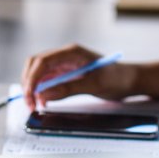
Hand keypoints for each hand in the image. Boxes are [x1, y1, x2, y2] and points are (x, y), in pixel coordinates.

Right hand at [21, 44, 137, 110]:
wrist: (129, 80)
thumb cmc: (117, 77)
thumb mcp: (95, 84)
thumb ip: (69, 88)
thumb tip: (45, 94)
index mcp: (72, 52)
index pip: (43, 61)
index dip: (32, 78)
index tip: (30, 95)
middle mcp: (65, 56)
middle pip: (36, 65)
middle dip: (29, 83)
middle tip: (30, 103)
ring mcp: (64, 64)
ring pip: (39, 73)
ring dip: (34, 88)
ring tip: (35, 105)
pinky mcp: (66, 74)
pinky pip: (47, 80)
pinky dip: (42, 91)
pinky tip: (44, 101)